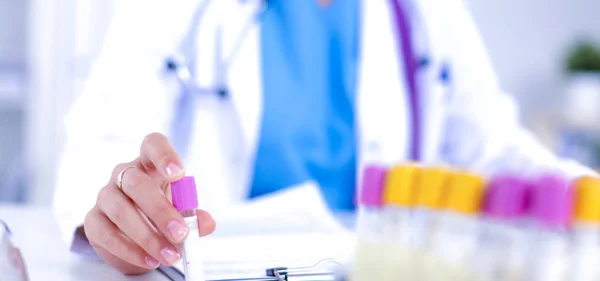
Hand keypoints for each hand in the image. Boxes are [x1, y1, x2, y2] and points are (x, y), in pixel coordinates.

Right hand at [83, 133, 215, 274]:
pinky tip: (149, 260)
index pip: (153, 145)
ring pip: (121, 211)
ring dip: (148, 236)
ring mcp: (105, 196)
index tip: (179, 174)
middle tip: (180, 233)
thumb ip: (194, 216)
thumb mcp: (181, 212)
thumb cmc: (160, 214)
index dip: (165, 156)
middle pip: (137, 183)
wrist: (132, 237)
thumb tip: (206, 223)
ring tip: (170, 255)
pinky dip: (130, 250)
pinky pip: (107, 234)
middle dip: (160, 210)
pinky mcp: (94, 221)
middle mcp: (124, 174)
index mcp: (149, 163)